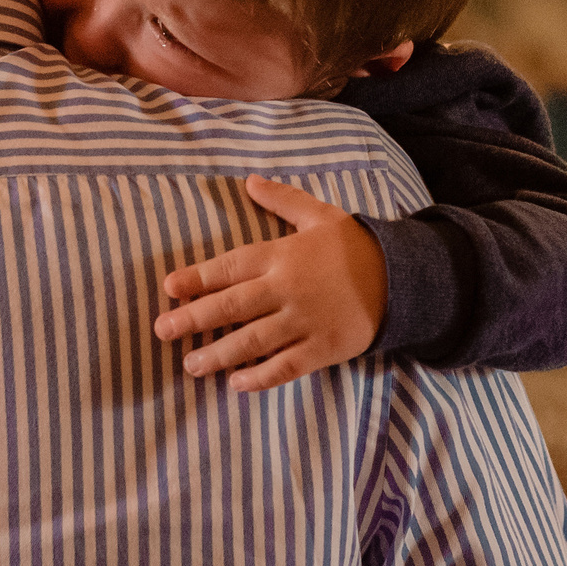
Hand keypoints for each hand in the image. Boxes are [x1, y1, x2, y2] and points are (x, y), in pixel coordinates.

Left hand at [156, 177, 389, 391]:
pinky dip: (260, 378)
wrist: (404, 277)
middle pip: (231, 307)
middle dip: (193, 320)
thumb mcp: (320, 214)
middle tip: (162, 331)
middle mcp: (287, 290)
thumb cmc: (356, 245)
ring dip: (217, 355)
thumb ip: (282, 199)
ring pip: (252, 342)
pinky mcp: (323, 349)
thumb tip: (250, 181)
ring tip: (190, 365)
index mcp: (282, 256)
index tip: (168, 288)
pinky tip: (236, 384)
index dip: (196, 278)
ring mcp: (304, 322)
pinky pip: (285, 367)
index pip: (229, 267)